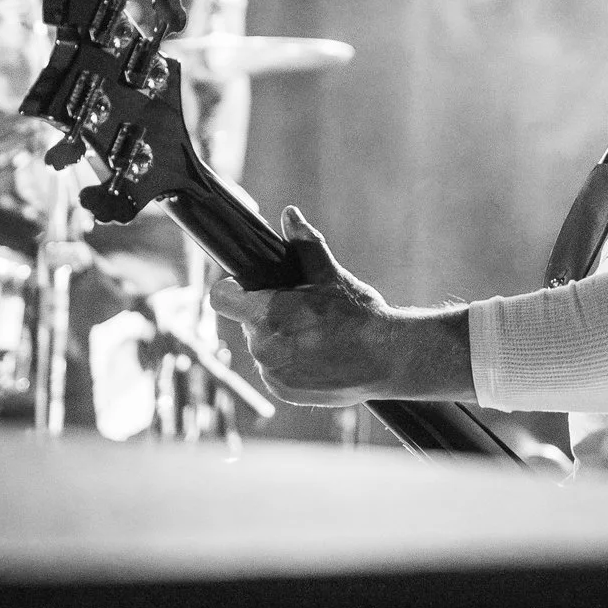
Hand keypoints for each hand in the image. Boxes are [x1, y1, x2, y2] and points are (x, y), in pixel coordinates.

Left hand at [211, 208, 419, 406]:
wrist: (387, 359)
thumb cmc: (359, 314)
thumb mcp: (331, 275)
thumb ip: (305, 243)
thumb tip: (290, 214)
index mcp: (266, 313)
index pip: (221, 298)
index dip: (233, 290)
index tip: (250, 288)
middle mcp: (262, 347)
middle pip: (249, 322)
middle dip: (268, 314)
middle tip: (303, 310)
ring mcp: (272, 374)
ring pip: (264, 347)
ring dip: (280, 340)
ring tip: (316, 335)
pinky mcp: (284, 392)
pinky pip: (276, 372)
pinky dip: (291, 364)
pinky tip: (319, 356)